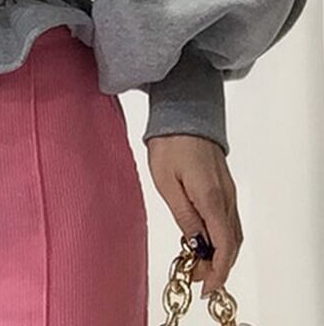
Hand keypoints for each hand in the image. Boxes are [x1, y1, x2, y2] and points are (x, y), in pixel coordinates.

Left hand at [146, 134, 242, 297]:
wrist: (183, 112)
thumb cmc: (169, 143)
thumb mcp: (166, 181)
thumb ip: (183, 214)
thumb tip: (196, 244)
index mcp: (211, 197)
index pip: (224, 244)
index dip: (219, 270)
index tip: (207, 287)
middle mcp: (226, 196)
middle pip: (232, 242)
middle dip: (219, 266)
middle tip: (198, 280)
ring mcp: (228, 191)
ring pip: (232, 231)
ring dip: (220, 252)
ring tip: (198, 264)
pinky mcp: (224, 185)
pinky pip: (228, 218)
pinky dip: (220, 235)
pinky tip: (202, 239)